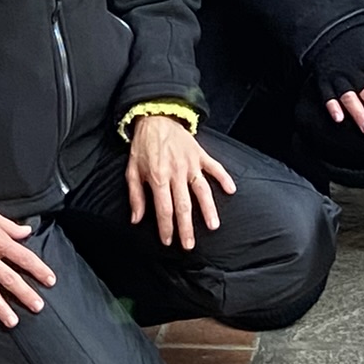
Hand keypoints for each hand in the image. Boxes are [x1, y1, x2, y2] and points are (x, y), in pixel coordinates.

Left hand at [126, 115, 236, 249]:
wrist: (156, 118)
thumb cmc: (143, 146)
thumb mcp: (132, 171)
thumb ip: (135, 196)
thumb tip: (136, 220)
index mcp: (158, 177)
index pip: (164, 208)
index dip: (166, 227)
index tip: (168, 241)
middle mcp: (176, 172)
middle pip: (183, 205)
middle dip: (187, 227)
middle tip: (190, 245)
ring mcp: (191, 163)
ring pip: (202, 190)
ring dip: (208, 209)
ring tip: (214, 225)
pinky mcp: (200, 154)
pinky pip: (214, 167)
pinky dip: (224, 178)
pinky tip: (231, 190)